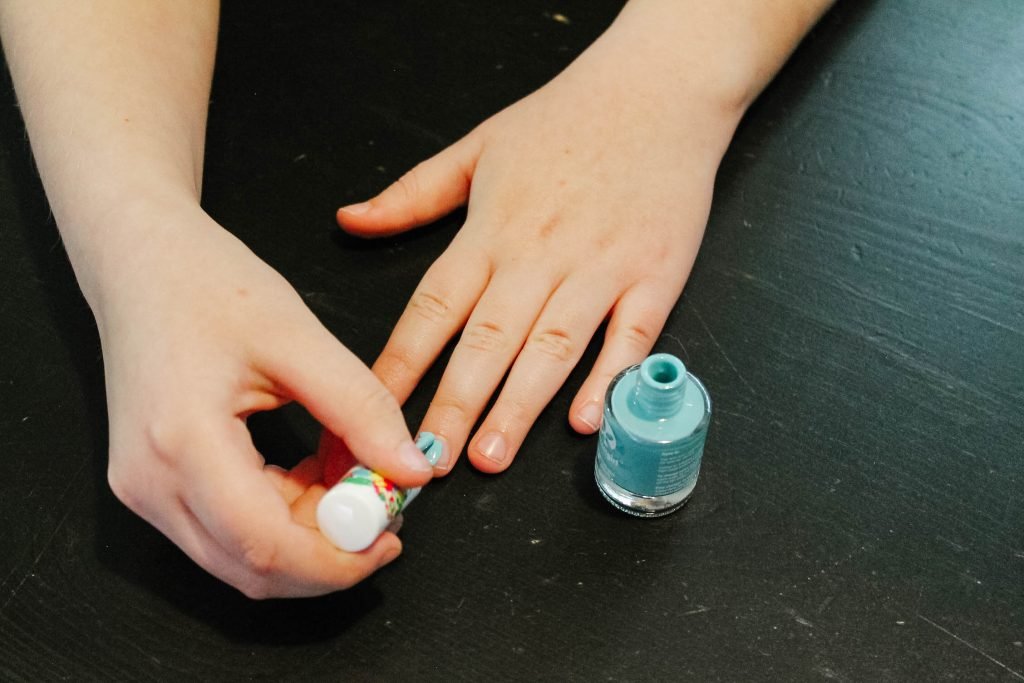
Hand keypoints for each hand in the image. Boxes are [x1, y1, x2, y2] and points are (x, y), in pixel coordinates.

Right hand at [96, 200, 432, 597]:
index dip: (337, 561)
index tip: (390, 538)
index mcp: (183, 441)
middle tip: (382, 512)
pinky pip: (225, 531)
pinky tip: (312, 470)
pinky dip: (280, 515)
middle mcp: (149, 482)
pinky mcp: (151, 486)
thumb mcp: (300, 337)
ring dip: (307, 536)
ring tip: (348, 475)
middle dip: (329, 555)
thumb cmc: (208, 284)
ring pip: (241, 557)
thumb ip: (362, 409)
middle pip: (251, 568)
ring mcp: (143, 490)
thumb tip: (412, 471)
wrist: (140, 262)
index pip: (264, 545)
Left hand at [335, 20, 742, 473]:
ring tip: (489, 456)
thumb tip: (349, 221)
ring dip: (519, 406)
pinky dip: (608, 379)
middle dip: (452, 404)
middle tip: (425, 460)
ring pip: (552, 347)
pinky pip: (630, 336)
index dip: (400, 362)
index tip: (371, 408)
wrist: (657, 88)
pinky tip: (585, 421)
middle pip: (487, 339)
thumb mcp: (477, 145)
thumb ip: (412, 193)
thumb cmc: (566, 120)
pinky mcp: (655, 274)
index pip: (433, 306)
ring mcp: (600, 267)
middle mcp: (540, 253)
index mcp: (492, 228)